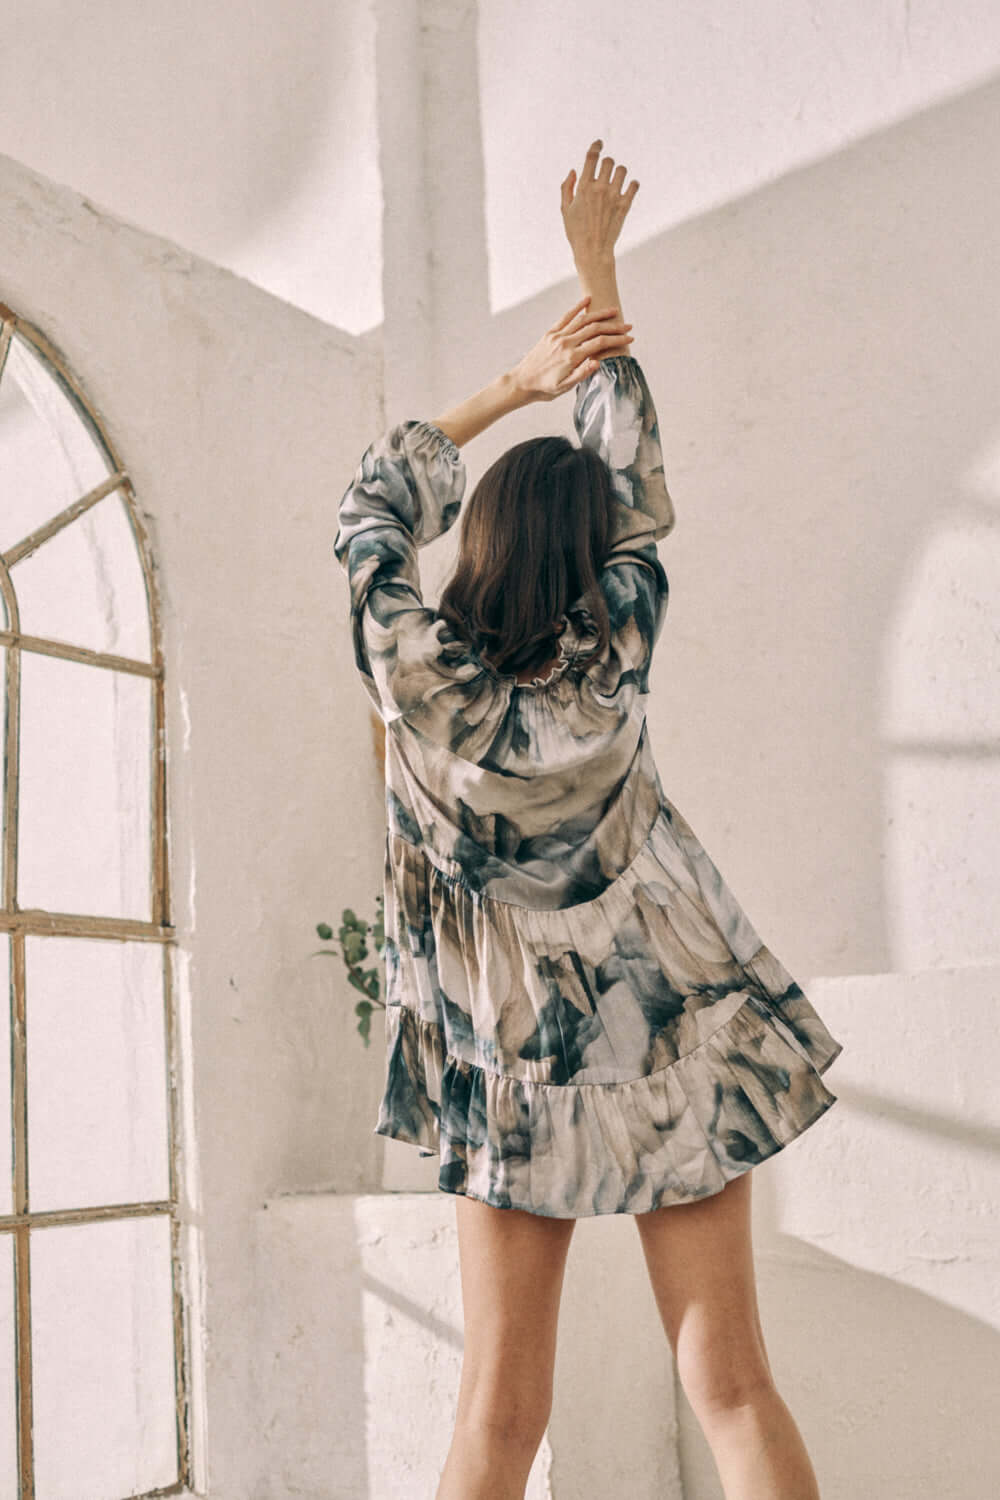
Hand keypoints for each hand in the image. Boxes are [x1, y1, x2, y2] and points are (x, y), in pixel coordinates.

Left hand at [509, 295, 633, 402]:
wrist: (522, 382)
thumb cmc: (544, 388)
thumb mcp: (564, 387)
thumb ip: (581, 374)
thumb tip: (597, 363)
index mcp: (571, 357)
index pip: (599, 343)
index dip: (616, 339)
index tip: (629, 338)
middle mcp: (565, 343)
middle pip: (594, 329)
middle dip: (613, 326)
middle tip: (627, 325)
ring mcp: (557, 336)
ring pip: (582, 320)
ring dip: (599, 314)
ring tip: (613, 311)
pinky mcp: (550, 333)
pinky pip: (565, 317)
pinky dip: (577, 307)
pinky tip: (587, 300)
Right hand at [560, 139, 638, 263]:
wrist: (593, 251)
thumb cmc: (576, 231)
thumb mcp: (565, 209)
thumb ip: (567, 187)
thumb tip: (574, 170)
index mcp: (583, 188)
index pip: (592, 157)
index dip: (596, 146)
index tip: (599, 143)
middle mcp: (599, 189)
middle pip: (609, 161)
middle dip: (607, 164)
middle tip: (605, 173)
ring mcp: (613, 196)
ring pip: (622, 170)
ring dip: (619, 173)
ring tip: (616, 182)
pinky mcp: (625, 205)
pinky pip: (634, 185)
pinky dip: (632, 184)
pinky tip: (627, 189)